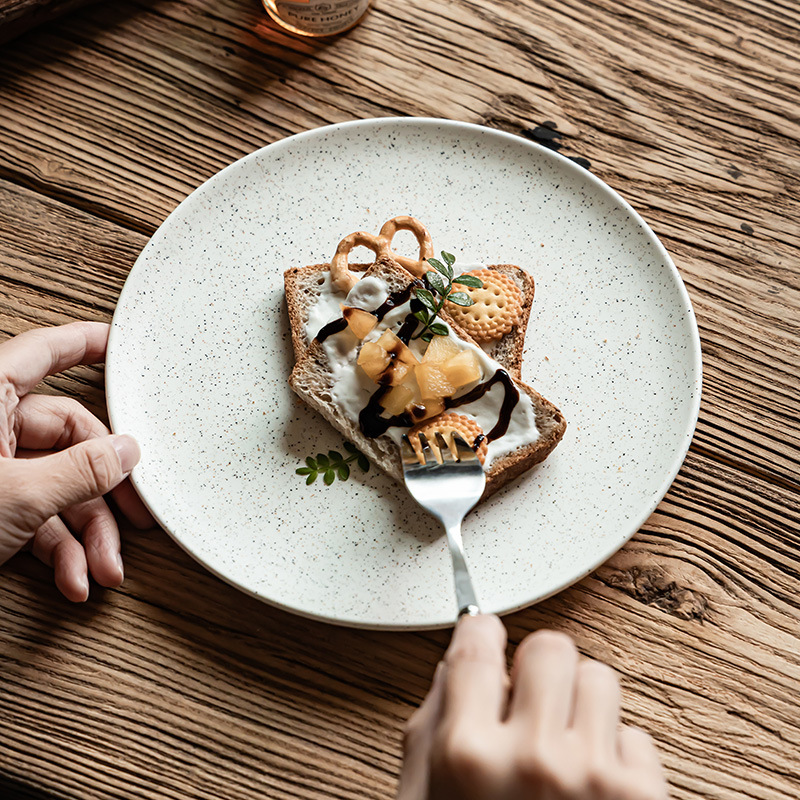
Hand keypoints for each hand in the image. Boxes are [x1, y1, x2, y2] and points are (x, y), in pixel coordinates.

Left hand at [0, 322, 153, 600]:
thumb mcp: (15, 496)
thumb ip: (80, 470)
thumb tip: (125, 452)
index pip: (43, 355)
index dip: (84, 345)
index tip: (116, 343)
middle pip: (66, 438)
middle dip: (103, 488)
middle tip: (135, 514)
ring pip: (57, 485)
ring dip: (86, 533)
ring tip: (102, 568)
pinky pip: (36, 517)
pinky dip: (58, 549)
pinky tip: (72, 577)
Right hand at [399, 615, 667, 799]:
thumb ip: (428, 728)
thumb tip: (452, 669)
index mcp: (465, 755)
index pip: (478, 643)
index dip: (481, 635)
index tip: (486, 638)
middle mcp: (533, 758)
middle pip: (550, 646)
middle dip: (537, 669)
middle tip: (530, 702)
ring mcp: (594, 779)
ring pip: (601, 679)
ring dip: (581, 707)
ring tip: (564, 750)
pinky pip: (639, 735)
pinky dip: (617, 756)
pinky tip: (592, 791)